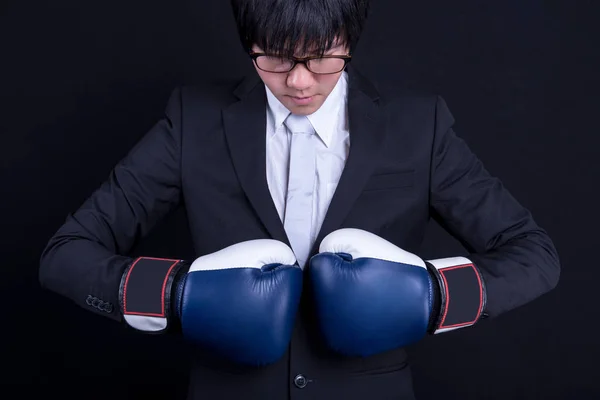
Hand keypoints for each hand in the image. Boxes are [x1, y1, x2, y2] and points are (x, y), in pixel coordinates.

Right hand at [120, 239, 302, 365]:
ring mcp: (264, 352)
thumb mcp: (258, 249)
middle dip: (270, 287)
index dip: (271, 268)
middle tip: (244, 285)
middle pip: (287, 299)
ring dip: (263, 303)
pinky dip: (253, 319)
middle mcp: (277, 339)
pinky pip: (264, 329)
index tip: (252, 272)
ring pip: (276, 314)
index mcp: (282, 311)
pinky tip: (238, 312)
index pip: (293, 280)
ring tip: (240, 298)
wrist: (183, 298)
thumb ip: (285, 255)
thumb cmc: (221, 272)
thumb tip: (292, 271)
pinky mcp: (252, 356)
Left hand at [308, 228, 484, 356]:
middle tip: (363, 279)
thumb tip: (319, 262)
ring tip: (365, 295)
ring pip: (325, 308)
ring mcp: (335, 335)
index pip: (317, 265)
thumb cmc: (393, 267)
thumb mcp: (358, 240)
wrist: (425, 299)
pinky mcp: (346, 346)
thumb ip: (330, 245)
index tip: (358, 264)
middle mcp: (325, 315)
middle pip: (317, 288)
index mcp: (326, 286)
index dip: (339, 259)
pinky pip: (337, 326)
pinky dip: (348, 317)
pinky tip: (366, 311)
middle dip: (336, 280)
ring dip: (339, 299)